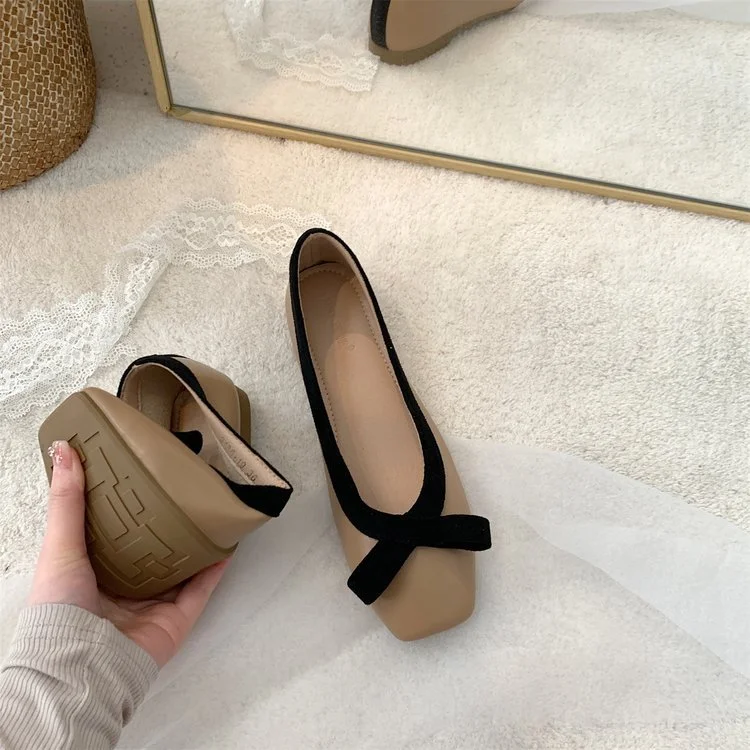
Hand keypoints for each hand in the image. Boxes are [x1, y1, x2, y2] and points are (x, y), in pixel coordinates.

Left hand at [29, 440, 228, 667]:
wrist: (81, 665)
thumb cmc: (61, 610)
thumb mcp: (60, 545)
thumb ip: (67, 500)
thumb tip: (64, 449)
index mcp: (94, 572)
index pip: (117, 535)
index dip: (130, 508)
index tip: (142, 479)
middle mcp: (125, 588)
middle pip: (152, 551)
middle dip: (167, 525)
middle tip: (180, 494)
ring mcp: (153, 604)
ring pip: (180, 568)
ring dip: (194, 544)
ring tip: (207, 515)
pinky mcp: (177, 618)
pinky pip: (201, 588)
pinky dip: (214, 568)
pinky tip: (224, 545)